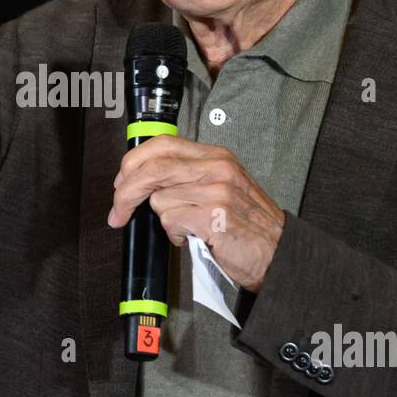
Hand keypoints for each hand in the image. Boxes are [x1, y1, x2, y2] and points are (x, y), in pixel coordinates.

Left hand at [107, 135, 286, 291]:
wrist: (279, 252)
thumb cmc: (248, 224)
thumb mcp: (222, 186)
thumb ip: (189, 176)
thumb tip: (146, 180)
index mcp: (216, 156)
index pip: (162, 144)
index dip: (134, 162)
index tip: (122, 181)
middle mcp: (216, 168)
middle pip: (152, 169)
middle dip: (126, 192)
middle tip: (118, 211)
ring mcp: (216, 190)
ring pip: (159, 199)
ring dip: (165, 220)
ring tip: (186, 227)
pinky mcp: (213, 216)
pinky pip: (171, 221)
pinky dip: (175, 234)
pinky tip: (193, 236)